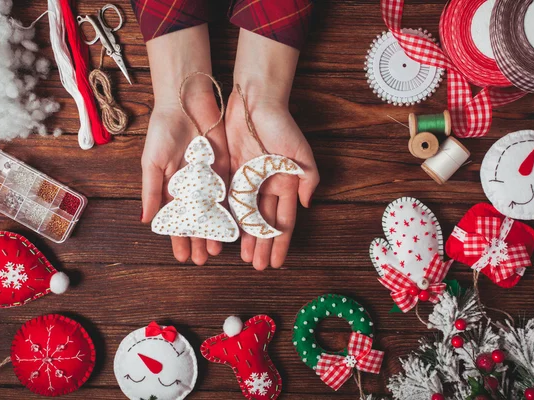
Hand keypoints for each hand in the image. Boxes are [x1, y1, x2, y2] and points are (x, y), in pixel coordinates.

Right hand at [141, 25, 229, 264]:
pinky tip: (232, 227)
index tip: (182, 257)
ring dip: (214, 231)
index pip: (175, 219)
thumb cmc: (163, 131)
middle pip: (196, 220)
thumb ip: (152, 191)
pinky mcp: (225, 169)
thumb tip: (146, 220)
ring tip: (217, 250)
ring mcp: (209, 180)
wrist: (187, 104)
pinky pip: (228, 195)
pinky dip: (229, 211)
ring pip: (213, 212)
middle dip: (198, 239)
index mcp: (171, 186)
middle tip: (202, 260)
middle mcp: (191, 187)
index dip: (178, 238)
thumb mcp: (153, 162)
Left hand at [225, 89, 318, 269]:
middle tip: (257, 267)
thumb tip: (305, 205)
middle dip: (262, 245)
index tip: (276, 262)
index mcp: (285, 183)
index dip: (280, 243)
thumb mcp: (300, 152)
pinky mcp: (230, 172)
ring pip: (245, 215)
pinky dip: (228, 216)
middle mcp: (266, 186)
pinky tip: (226, 232)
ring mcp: (248, 180)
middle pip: (263, 222)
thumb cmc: (280, 125)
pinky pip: (228, 199)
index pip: (283, 221)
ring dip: (245, 236)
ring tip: (243, 256)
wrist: (254, 101)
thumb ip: (307, 178)